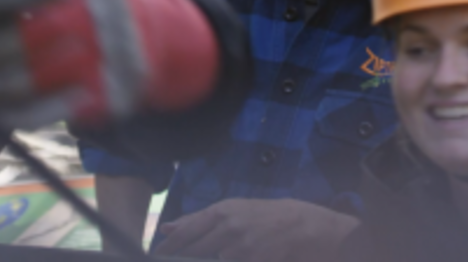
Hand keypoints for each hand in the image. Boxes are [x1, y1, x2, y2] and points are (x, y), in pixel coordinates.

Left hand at [154, 198, 358, 261]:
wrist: (309, 228)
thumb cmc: (273, 216)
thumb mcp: (238, 210)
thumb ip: (201, 219)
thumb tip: (168, 227)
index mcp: (223, 210)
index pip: (186, 230)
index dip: (170, 246)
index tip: (159, 254)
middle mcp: (229, 226)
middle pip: (194, 250)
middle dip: (184, 257)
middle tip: (176, 258)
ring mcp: (240, 247)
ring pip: (212, 260)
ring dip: (211, 260)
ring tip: (230, 251)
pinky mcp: (253, 260)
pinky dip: (229, 260)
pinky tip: (242, 255)